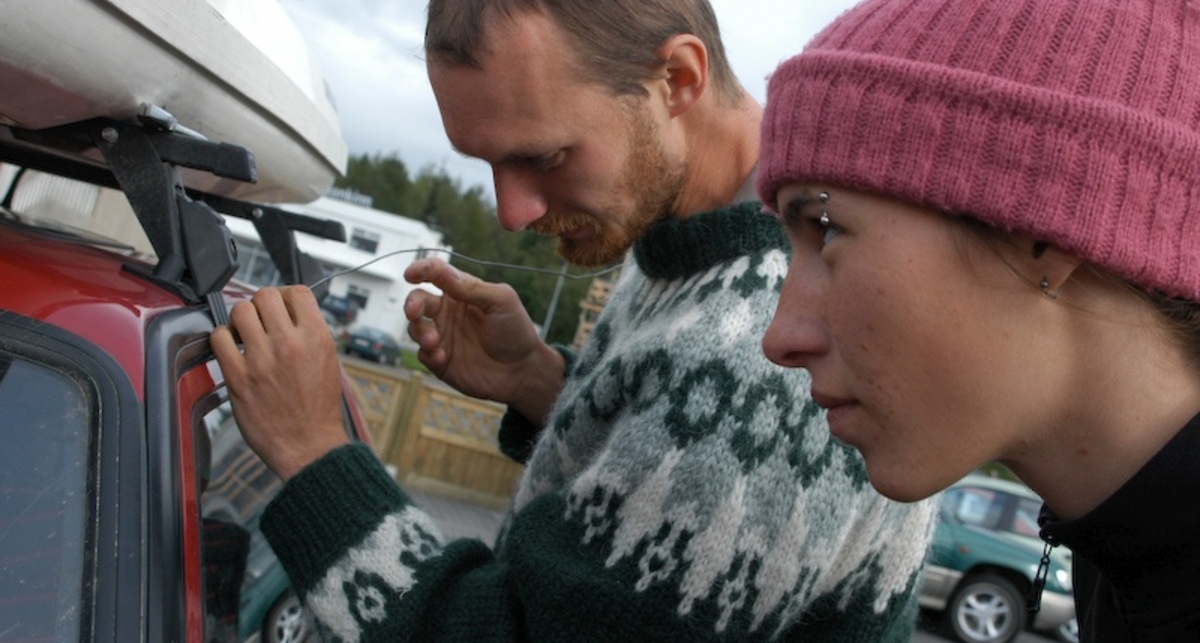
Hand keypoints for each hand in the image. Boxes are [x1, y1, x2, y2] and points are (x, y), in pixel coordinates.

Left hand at [210, 286, 349, 480]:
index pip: (297, 292)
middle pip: (265, 296)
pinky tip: (232, 349)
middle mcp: (289, 344)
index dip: (286, 296)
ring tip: (245, 333)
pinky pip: (218, 338)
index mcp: (316, 338)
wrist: (309, 445)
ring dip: (241, 319)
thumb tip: (288, 312)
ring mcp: (261, 360)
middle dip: (261, 304)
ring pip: (240, 311)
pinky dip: (222, 338)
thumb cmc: (318, 408)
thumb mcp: (328, 362)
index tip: (282, 307)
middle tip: (261, 318)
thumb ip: (310, 334)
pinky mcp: (239, 377)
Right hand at [404, 258, 564, 423]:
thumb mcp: (501, 301)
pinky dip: (427, 353)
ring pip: (415, 327)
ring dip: (419, 331)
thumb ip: (472, 287)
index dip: (421, 269)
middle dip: (412, 303)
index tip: (410, 274)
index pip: (436, 274)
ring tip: (433, 341)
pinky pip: (422, 354)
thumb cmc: (516, 331)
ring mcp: (443, 336)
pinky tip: (441, 357)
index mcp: (462, 292)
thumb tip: (443, 272)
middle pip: (418, 299)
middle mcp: (448, 312)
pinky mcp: (440, 360)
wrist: (522, 371)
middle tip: (414, 311)